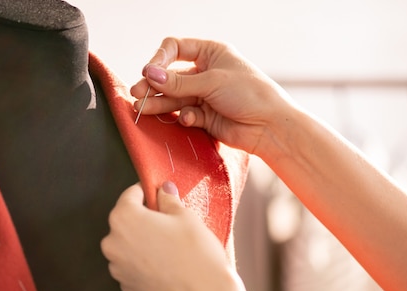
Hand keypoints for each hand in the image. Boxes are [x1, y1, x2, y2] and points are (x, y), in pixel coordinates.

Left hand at [100, 181, 234, 290]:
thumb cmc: (196, 252)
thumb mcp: (185, 216)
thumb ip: (168, 200)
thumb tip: (163, 190)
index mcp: (124, 218)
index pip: (130, 195)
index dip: (147, 193)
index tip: (160, 196)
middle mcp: (113, 243)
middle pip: (125, 222)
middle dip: (143, 219)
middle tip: (168, 224)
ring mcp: (118, 268)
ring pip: (127, 246)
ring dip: (142, 242)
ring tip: (168, 247)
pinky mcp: (127, 287)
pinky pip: (132, 267)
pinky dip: (144, 264)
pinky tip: (165, 265)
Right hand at [130, 37, 295, 159]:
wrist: (270, 126)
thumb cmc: (250, 94)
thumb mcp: (212, 82)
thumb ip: (179, 82)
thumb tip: (149, 75)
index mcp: (210, 53)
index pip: (175, 48)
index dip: (159, 60)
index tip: (148, 73)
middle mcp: (205, 72)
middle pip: (170, 76)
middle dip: (153, 85)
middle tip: (136, 94)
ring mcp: (204, 95)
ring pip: (174, 97)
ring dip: (159, 103)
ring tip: (141, 109)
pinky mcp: (205, 116)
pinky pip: (185, 114)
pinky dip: (184, 117)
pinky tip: (189, 119)